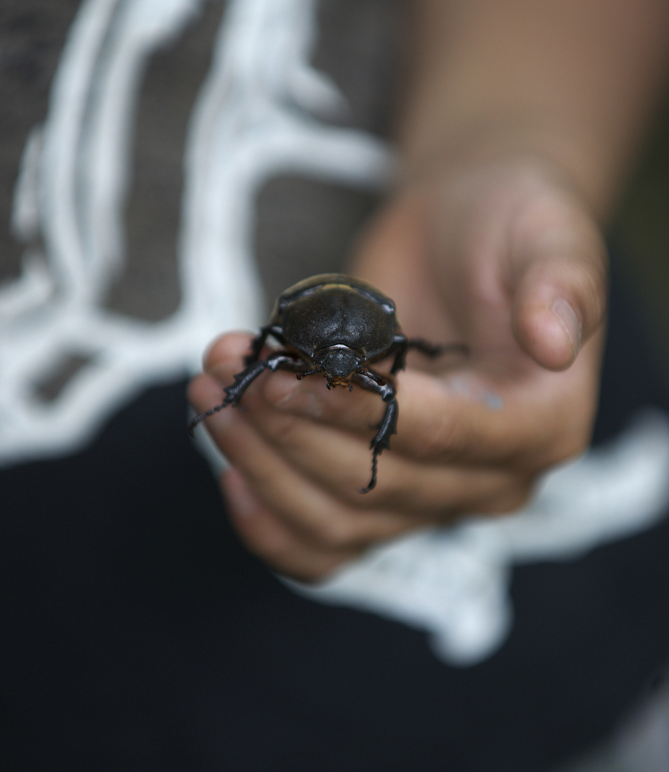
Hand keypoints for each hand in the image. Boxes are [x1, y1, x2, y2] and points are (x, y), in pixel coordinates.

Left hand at [188, 157, 606, 580]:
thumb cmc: (505, 227)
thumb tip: (555, 342)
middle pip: (376, 487)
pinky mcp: (378, 492)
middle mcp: (489, 478)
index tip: (284, 375)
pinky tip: (230, 474)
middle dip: (289, 431)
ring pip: (338, 521)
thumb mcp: (546, 232)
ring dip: (262, 466)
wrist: (461, 234)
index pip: (439, 439)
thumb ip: (560, 283)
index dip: (353, 413)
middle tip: (229, 370)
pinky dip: (270, 525)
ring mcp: (429, 495)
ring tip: (211, 392)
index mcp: (542, 426)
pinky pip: (323, 544)